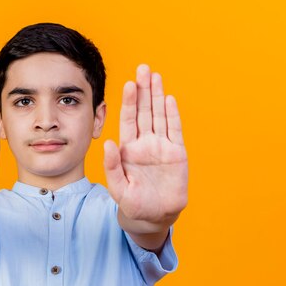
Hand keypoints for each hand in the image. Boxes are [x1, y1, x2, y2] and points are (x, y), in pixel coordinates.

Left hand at [103, 65, 187, 226]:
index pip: (129, 120)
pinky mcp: (177, 154)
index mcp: (128, 149)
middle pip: (145, 111)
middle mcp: (145, 143)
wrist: (153, 217)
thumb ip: (112, 166)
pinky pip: (174, 131)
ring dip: (158, 96)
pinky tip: (169, 99)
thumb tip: (109, 143)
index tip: (128, 84)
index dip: (129, 102)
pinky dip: (173, 116)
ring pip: (160, 116)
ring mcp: (161, 147)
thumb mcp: (118, 187)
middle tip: (143, 68)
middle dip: (144, 90)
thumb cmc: (132, 203)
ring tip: (156, 76)